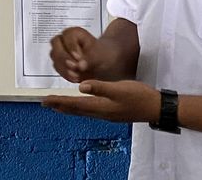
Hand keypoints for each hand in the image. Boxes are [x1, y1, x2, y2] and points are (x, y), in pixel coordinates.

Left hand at [42, 79, 160, 123]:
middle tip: (44, 103)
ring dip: (69, 108)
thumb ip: (100, 87)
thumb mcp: (119, 88)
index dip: (59, 101)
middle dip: (59, 106)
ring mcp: (107, 114)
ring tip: (58, 106)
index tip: (45, 100)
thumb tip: (81, 86)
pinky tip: (81, 106)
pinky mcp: (112, 112)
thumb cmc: (140, 96)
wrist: (157, 107)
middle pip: (75, 110)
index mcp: (101, 106)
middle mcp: (101, 112)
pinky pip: (90, 111)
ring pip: (82, 111)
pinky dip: (80, 108)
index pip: (74, 104)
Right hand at [49, 26, 103, 82]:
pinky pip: (57, 68)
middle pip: (56, 44)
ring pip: (55, 57)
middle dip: (64, 57)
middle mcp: (63, 39)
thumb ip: (89, 59)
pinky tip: (75, 78)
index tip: (79, 58)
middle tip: (74, 67)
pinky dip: (65, 74)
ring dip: (64, 67)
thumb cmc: (101, 55)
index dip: (72, 47)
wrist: (102, 63)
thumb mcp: (99, 55)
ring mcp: (59, 51)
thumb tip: (80, 66)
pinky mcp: (58, 63)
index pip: (67, 36)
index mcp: (74, 32)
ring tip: (76, 76)